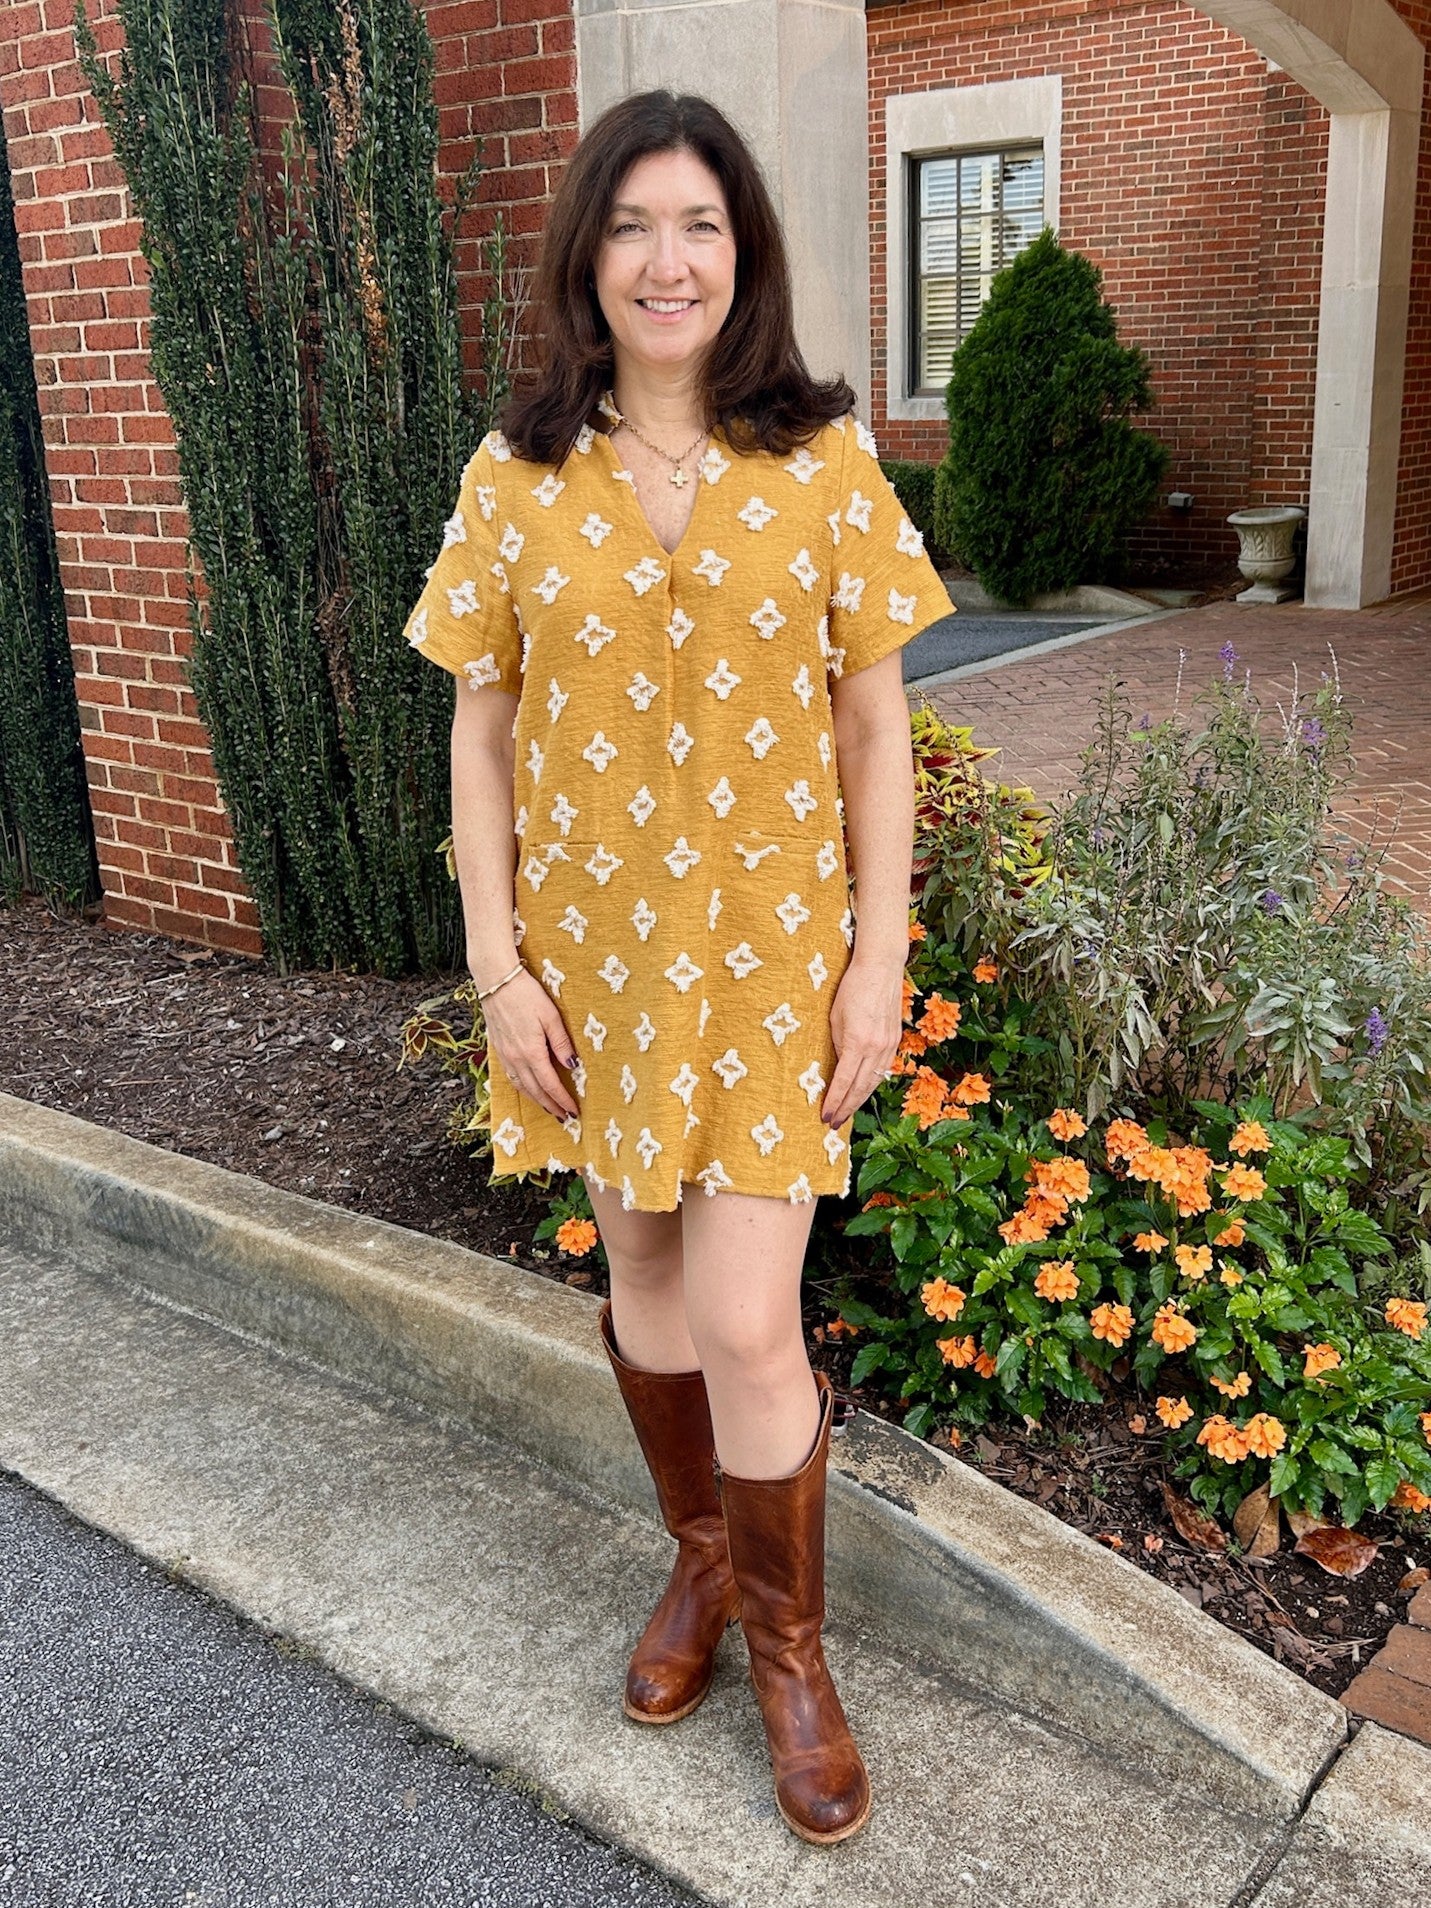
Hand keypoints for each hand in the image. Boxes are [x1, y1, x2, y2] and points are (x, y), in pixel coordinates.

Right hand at [477, 967, 580, 1121]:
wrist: (496, 981)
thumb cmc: (526, 994)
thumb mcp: (551, 1016)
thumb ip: (562, 1042)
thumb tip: (572, 1065)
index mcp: (531, 1052)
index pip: (550, 1084)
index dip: (562, 1100)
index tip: (573, 1111)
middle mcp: (516, 1058)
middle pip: (535, 1091)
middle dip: (551, 1106)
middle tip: (565, 1117)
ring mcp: (505, 1055)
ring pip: (521, 1087)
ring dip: (536, 1101)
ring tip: (549, 1109)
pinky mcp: (498, 1049)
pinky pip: (511, 1077)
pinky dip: (523, 1088)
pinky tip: (529, 1089)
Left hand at [821, 959, 903, 1128]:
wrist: (882, 967)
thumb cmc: (852, 987)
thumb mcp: (835, 1016)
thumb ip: (838, 1044)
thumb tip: (838, 1067)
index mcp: (858, 1041)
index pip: (843, 1081)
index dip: (834, 1102)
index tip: (825, 1116)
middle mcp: (876, 1047)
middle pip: (860, 1087)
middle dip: (847, 1108)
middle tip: (834, 1124)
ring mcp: (889, 1044)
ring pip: (874, 1081)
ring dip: (860, 1100)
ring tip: (847, 1114)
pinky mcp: (895, 1039)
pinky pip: (883, 1069)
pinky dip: (872, 1084)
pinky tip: (864, 1092)